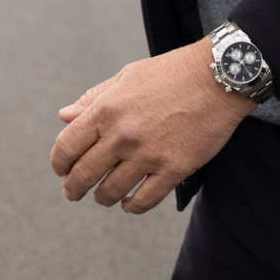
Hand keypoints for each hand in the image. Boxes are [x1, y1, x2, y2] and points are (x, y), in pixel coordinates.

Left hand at [49, 38, 256, 213]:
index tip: (62, 169)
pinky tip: (130, 203)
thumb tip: (64, 116)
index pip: (66, 148)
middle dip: (73, 189)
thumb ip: (93, 98)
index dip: (59, 164)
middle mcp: (123, 135)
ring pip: (111, 192)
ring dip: (103, 198)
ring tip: (104, 196)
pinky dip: (132, 206)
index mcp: (106, 110)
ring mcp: (149, 154)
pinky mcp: (175, 168)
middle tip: (74, 192)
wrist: (220, 76)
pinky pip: (145, 200)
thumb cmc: (172, 72)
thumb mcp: (127, 76)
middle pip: (83, 176)